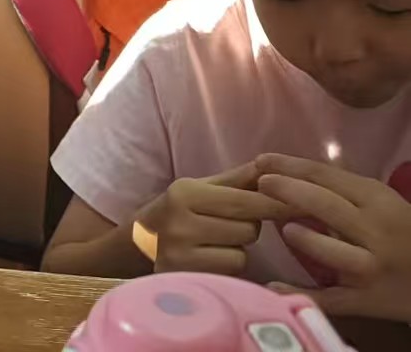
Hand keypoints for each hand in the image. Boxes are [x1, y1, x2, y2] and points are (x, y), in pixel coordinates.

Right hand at [135, 161, 288, 275]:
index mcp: (185, 192)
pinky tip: (208, 258)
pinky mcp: (184, 276)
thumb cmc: (176, 213)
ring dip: (237, 246)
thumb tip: (272, 164)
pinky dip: (227, 264)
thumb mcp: (199, 190)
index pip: (246, 200)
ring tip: (214, 241)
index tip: (306, 205)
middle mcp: (180, 220)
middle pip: (248, 227)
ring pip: (242, 250)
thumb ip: (236, 180)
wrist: (134, 246)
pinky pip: (230, 270)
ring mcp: (180, 252)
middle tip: (229, 222)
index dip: (278, 203)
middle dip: (249, 224)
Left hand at [258, 153, 410, 322]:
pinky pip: (328, 299)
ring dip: (306, 240)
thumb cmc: (401, 232)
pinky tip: (273, 286)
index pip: (326, 177)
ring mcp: (369, 268)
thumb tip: (293, 169)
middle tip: (261, 185)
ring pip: (332, 253)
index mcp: (376, 201)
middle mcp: (374, 233)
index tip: (261, 161)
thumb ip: (343, 188)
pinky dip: (300, 292)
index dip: (290, 166)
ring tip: (284, 231)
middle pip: (326, 206)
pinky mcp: (365, 300)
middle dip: (288, 191)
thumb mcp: (381, 201)